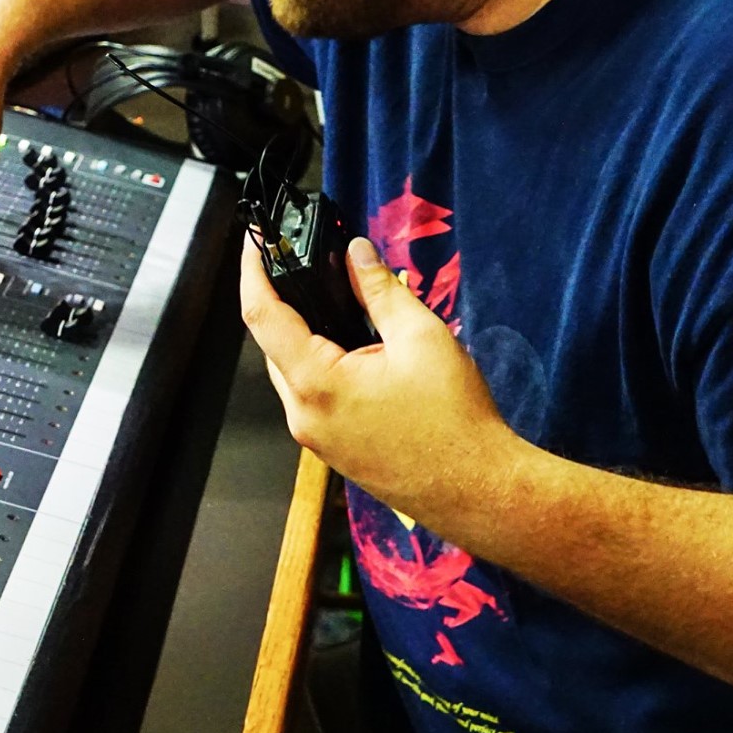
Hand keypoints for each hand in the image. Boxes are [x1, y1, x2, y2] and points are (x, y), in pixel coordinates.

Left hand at [241, 235, 528, 530]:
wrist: (480, 492)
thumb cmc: (455, 419)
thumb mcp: (422, 338)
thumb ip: (381, 290)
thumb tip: (356, 253)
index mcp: (316, 384)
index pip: (261, 315)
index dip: (252, 271)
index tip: (255, 241)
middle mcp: (304, 415)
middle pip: (272, 343)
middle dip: (282, 300)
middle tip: (304, 262)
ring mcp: (315, 438)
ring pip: (291, 371)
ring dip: (302, 334)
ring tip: (331, 297)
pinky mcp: (333, 449)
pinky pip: (310, 396)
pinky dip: (318, 363)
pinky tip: (349, 345)